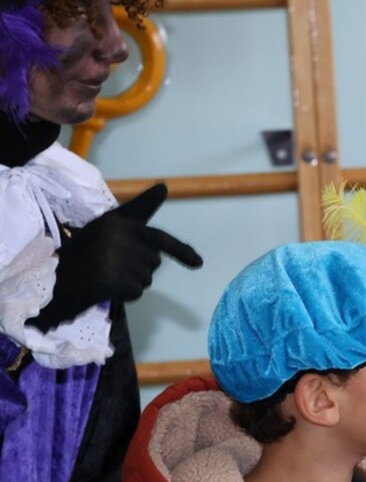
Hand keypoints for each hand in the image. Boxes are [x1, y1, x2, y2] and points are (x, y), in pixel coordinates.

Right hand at [27, 183, 202, 331]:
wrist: (51, 277)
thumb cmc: (81, 251)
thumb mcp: (108, 226)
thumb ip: (138, 211)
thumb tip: (164, 187)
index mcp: (118, 221)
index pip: (158, 236)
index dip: (181, 251)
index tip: (199, 263)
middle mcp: (121, 235)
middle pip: (153, 261)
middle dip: (138, 267)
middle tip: (109, 265)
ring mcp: (118, 258)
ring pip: (145, 278)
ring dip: (130, 281)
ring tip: (104, 275)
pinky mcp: (115, 280)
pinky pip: (136, 292)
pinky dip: (123, 294)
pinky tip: (103, 288)